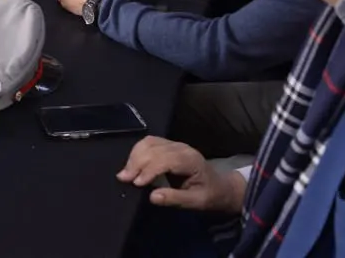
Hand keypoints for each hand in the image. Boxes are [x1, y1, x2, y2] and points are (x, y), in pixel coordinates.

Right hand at [116, 136, 246, 212]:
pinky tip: (132, 163)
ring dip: (134, 156)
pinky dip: (137, 151)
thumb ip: (175, 199)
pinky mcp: (168, 145)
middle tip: (124, 179)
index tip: (136, 183)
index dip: (148, 170)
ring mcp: (174, 144)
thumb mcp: (196, 202)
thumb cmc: (209, 195)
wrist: (220, 186)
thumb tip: (152, 197)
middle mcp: (181, 148)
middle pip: (154, 149)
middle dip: (136, 163)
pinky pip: (149, 142)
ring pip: (149, 143)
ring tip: (125, 173)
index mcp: (190, 160)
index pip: (165, 159)